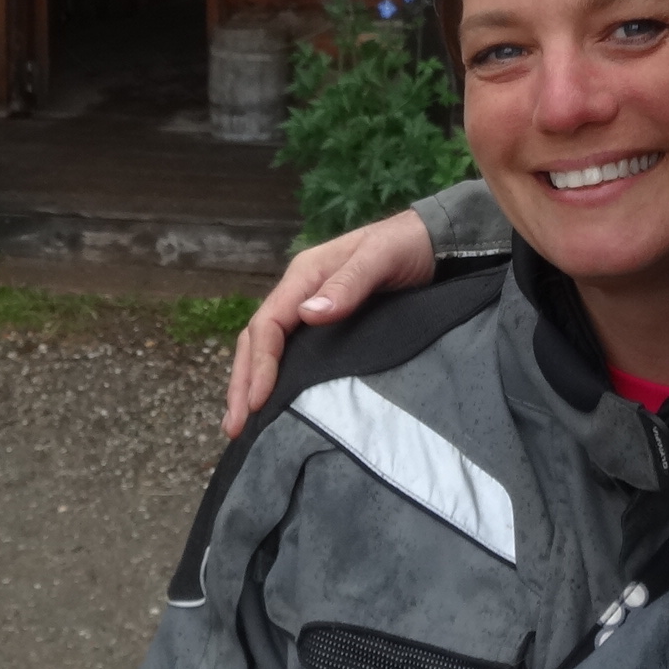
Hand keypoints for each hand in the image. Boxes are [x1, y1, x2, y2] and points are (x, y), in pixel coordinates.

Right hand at [223, 209, 435, 436]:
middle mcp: (299, 292)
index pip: (269, 323)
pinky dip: (274, 377)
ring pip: (268, 347)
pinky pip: (290, 351)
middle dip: (242, 382)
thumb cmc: (407, 245)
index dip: (260, 364)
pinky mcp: (326, 324)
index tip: (257, 402)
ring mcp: (310, 307)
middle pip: (257, 339)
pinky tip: (273, 402)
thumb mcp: (382, 258)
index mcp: (305, 275)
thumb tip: (309, 314)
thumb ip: (349, 284)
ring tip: (242, 423)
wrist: (434, 241)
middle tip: (234, 427)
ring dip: (250, 382)